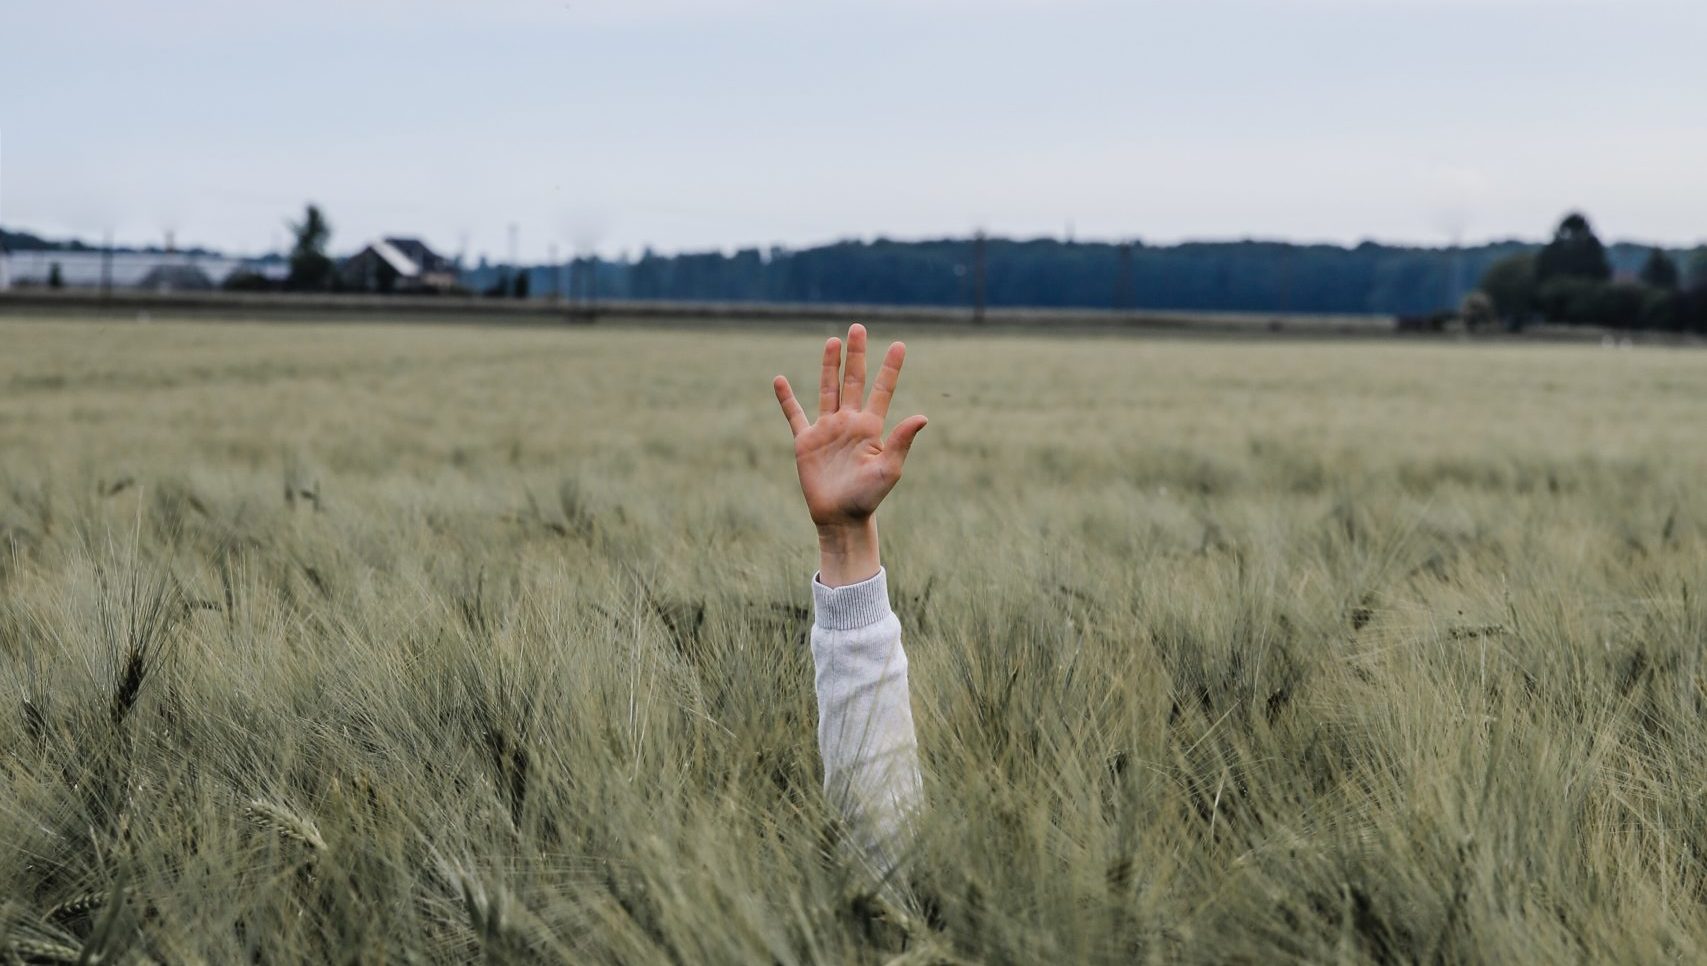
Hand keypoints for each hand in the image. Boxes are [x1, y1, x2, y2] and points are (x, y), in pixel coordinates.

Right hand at [773, 324, 926, 585]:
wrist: (841, 518)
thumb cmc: (868, 497)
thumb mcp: (889, 469)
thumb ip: (901, 441)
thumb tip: (922, 416)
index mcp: (871, 427)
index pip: (882, 390)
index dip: (890, 368)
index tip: (898, 344)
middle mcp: (850, 423)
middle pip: (854, 381)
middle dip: (856, 355)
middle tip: (857, 327)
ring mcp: (827, 430)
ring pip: (828, 390)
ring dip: (830, 366)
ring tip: (833, 341)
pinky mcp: (806, 441)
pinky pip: (795, 415)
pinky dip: (787, 399)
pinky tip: (780, 380)